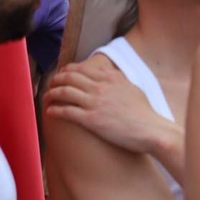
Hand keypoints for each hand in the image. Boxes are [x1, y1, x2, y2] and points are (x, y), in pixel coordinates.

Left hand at [45, 59, 174, 153]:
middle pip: (69, 77)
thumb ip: (117, 78)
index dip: (67, 70)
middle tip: (52, 84)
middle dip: (56, 80)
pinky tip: (50, 112)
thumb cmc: (145, 113)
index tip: (62, 73)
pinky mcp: (91, 120)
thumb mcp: (133, 88)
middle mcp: (101, 88)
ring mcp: (95, 103)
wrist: (152, 130)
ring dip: (51, 93)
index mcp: (111, 79)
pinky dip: (54, 110)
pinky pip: (66, 111)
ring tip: (47, 97)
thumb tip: (106, 71)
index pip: (82, 68)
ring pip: (64, 92)